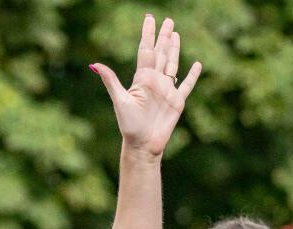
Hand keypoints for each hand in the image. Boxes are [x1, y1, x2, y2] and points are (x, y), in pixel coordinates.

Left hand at [92, 16, 200, 156]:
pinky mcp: (177, 102)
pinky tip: (197, 64)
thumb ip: (111, 81)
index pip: (146, 50)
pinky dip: (192, 75)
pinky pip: (186, 85)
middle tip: (168, 20)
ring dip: (175, 49)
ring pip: (172, 64)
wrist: (143, 145)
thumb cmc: (129, 126)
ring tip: (176, 34)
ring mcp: (167, 91)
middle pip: (161, 53)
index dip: (148, 34)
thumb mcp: (119, 101)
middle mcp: (155, 82)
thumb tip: (95, 64)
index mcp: (142, 79)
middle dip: (164, 37)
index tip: (149, 18)